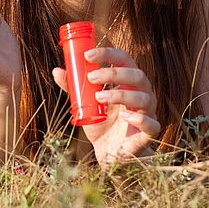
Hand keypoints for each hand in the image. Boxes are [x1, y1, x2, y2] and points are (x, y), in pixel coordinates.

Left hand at [52, 46, 158, 168]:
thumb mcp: (84, 104)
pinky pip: (151, 124)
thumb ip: (73, 88)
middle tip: (91, 77)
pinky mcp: (149, 132)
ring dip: (121, 95)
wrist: (109, 153)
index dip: (108, 54)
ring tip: (99, 98)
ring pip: (144, 98)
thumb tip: (57, 70)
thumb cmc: (100, 124)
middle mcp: (141, 93)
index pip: (124, 60)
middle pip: (137, 75)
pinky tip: (123, 116)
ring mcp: (148, 113)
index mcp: (127, 82)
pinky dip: (138, 118)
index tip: (87, 55)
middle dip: (114, 73)